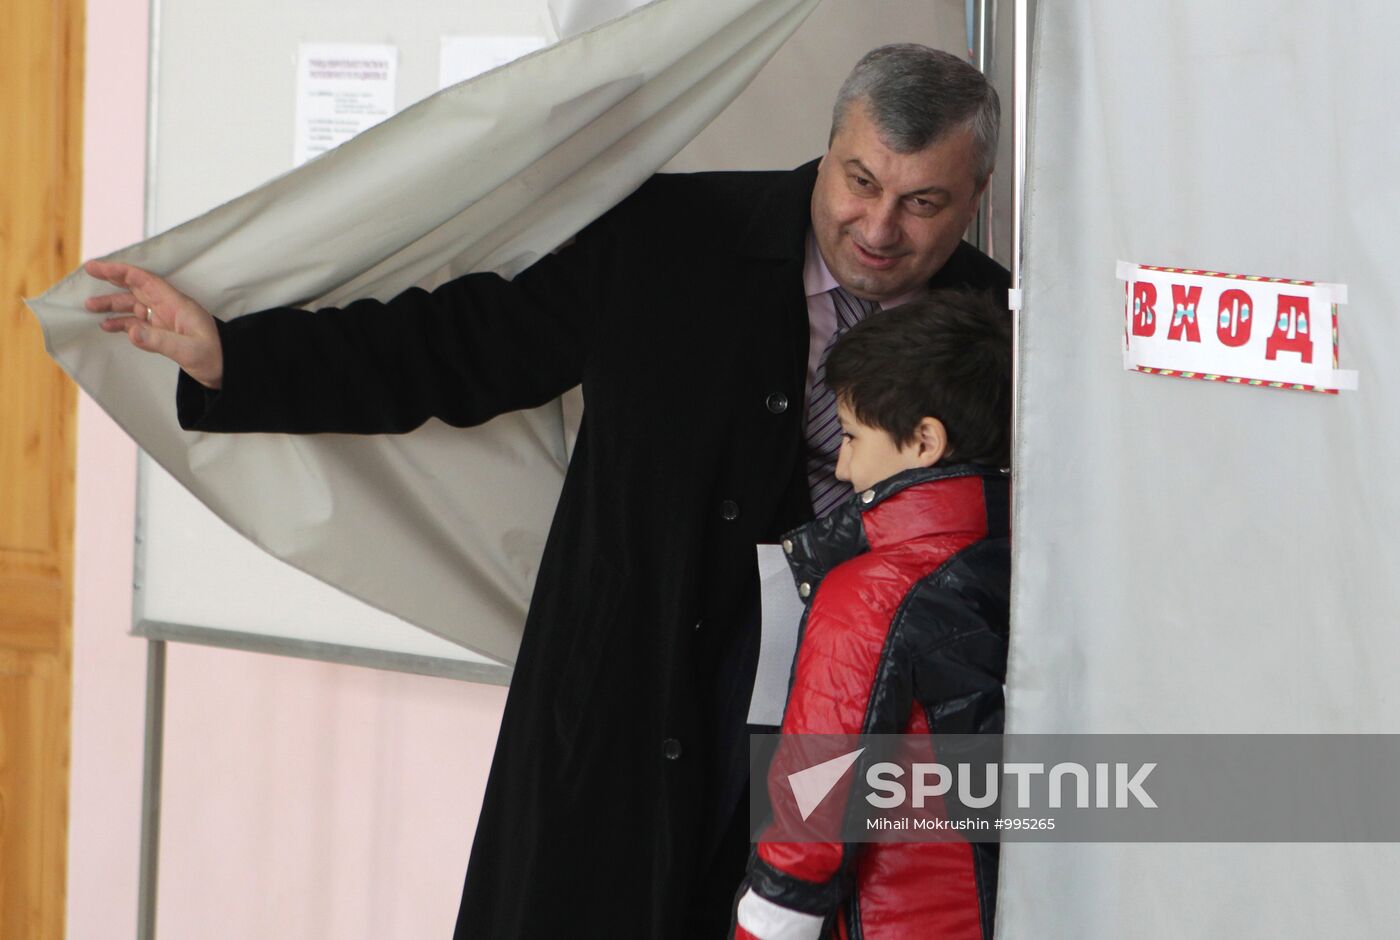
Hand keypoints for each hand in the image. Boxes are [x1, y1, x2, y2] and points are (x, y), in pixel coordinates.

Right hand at [84, 260, 224, 388]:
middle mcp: (170, 308)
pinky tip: (108, 326)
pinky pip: (139, 324)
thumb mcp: (188, 350)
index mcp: (177, 304)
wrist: (230, 372)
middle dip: (112, 282)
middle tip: (88, 275)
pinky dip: (123, 323)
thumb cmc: (216, 358)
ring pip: (135, 307)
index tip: (97, 267)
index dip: (120, 271)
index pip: (144, 281)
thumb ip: (159, 341)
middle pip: (136, 289)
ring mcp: (167, 321)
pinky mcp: (165, 335)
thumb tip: (130, 331)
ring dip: (113, 305)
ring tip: (89, 307)